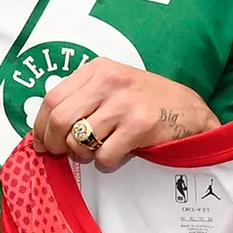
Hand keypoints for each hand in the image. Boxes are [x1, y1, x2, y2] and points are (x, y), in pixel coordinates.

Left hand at [31, 58, 219, 172]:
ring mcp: (125, 102)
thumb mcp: (112, 87)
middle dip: (55, 144)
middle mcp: (109, 81)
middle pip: (59, 119)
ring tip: (98, 151)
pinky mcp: (141, 125)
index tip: (42, 143)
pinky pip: (105, 156)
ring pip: (79, 140)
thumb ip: (82, 99)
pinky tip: (120, 154)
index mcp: (97, 69)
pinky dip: (107, 163)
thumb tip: (44, 129)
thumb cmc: (147, 102)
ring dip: (84, 155)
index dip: (40, 126)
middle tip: (63, 154)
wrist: (192, 112)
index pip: (52, 98)